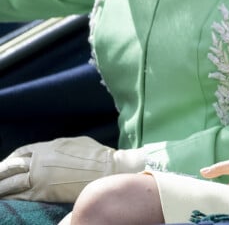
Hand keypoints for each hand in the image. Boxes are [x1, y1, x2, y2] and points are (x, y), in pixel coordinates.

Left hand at [0, 137, 145, 202]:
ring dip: (1, 188)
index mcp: (47, 147)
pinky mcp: (43, 193)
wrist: (104, 169)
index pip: (21, 152)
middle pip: (12, 168)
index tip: (5, 165)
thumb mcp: (73, 142)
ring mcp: (40, 177)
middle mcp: (39, 161)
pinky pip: (21, 196)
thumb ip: (57, 148)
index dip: (11, 159)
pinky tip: (7, 200)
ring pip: (12, 183)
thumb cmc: (94, 154)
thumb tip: (51, 152)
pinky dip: (12, 198)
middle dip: (0, 174)